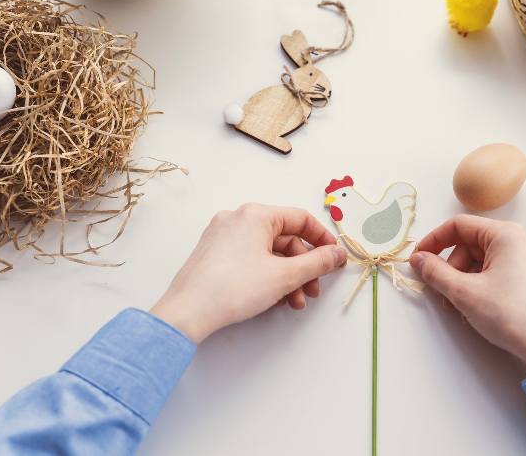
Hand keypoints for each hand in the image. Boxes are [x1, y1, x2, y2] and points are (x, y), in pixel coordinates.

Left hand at [150, 204, 346, 343]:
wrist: (188, 312)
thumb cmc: (233, 288)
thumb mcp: (285, 276)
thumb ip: (317, 263)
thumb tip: (337, 254)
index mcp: (255, 214)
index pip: (300, 219)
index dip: (322, 239)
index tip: (334, 258)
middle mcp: (237, 219)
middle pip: (284, 238)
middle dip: (303, 267)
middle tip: (313, 289)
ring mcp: (222, 236)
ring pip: (267, 252)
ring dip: (287, 277)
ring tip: (294, 302)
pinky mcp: (214, 254)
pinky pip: (250, 259)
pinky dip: (267, 276)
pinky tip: (274, 298)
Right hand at [410, 215, 525, 371]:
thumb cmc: (511, 315)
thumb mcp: (463, 292)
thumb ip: (435, 271)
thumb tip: (418, 259)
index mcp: (508, 234)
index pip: (459, 225)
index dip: (434, 241)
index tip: (418, 259)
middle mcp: (523, 240)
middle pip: (471, 244)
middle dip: (452, 268)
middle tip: (443, 292)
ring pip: (483, 260)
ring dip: (465, 280)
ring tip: (461, 307)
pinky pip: (498, 271)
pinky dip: (482, 285)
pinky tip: (477, 308)